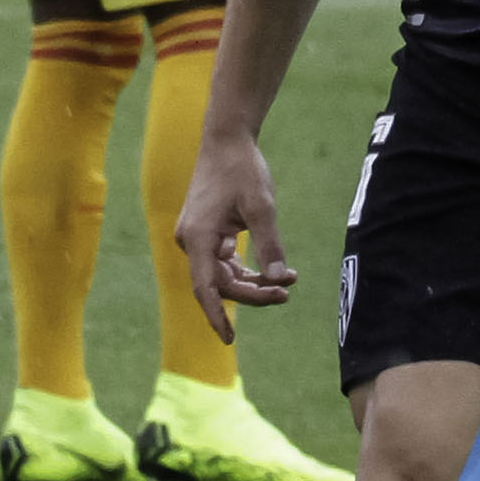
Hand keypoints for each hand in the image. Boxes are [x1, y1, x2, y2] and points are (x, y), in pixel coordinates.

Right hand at [172, 128, 295, 340]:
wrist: (227, 140)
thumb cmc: (243, 170)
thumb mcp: (262, 207)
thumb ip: (270, 245)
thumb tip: (279, 279)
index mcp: (198, 237)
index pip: (206, 288)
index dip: (217, 315)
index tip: (229, 339)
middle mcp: (190, 241)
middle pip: (219, 283)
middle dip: (253, 294)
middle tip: (287, 294)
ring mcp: (197, 238)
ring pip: (223, 275)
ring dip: (254, 283)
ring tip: (288, 283)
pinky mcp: (206, 233)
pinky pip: (224, 262)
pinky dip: (248, 269)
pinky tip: (276, 272)